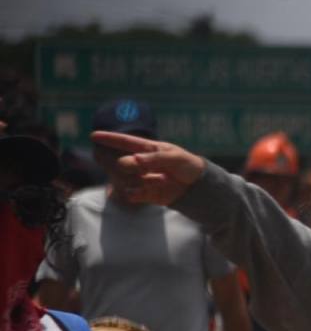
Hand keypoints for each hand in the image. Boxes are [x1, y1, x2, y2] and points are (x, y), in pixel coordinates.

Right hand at [90, 131, 205, 204]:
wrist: (196, 187)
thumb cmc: (187, 165)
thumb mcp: (174, 157)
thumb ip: (154, 158)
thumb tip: (132, 160)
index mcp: (147, 148)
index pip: (124, 142)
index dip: (109, 139)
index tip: (93, 136)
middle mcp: (139, 163)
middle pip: (119, 163)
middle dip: (129, 166)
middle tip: (146, 168)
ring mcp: (140, 178)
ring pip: (123, 180)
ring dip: (142, 180)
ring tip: (162, 179)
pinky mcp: (143, 193)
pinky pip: (129, 194)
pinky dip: (139, 192)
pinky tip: (152, 190)